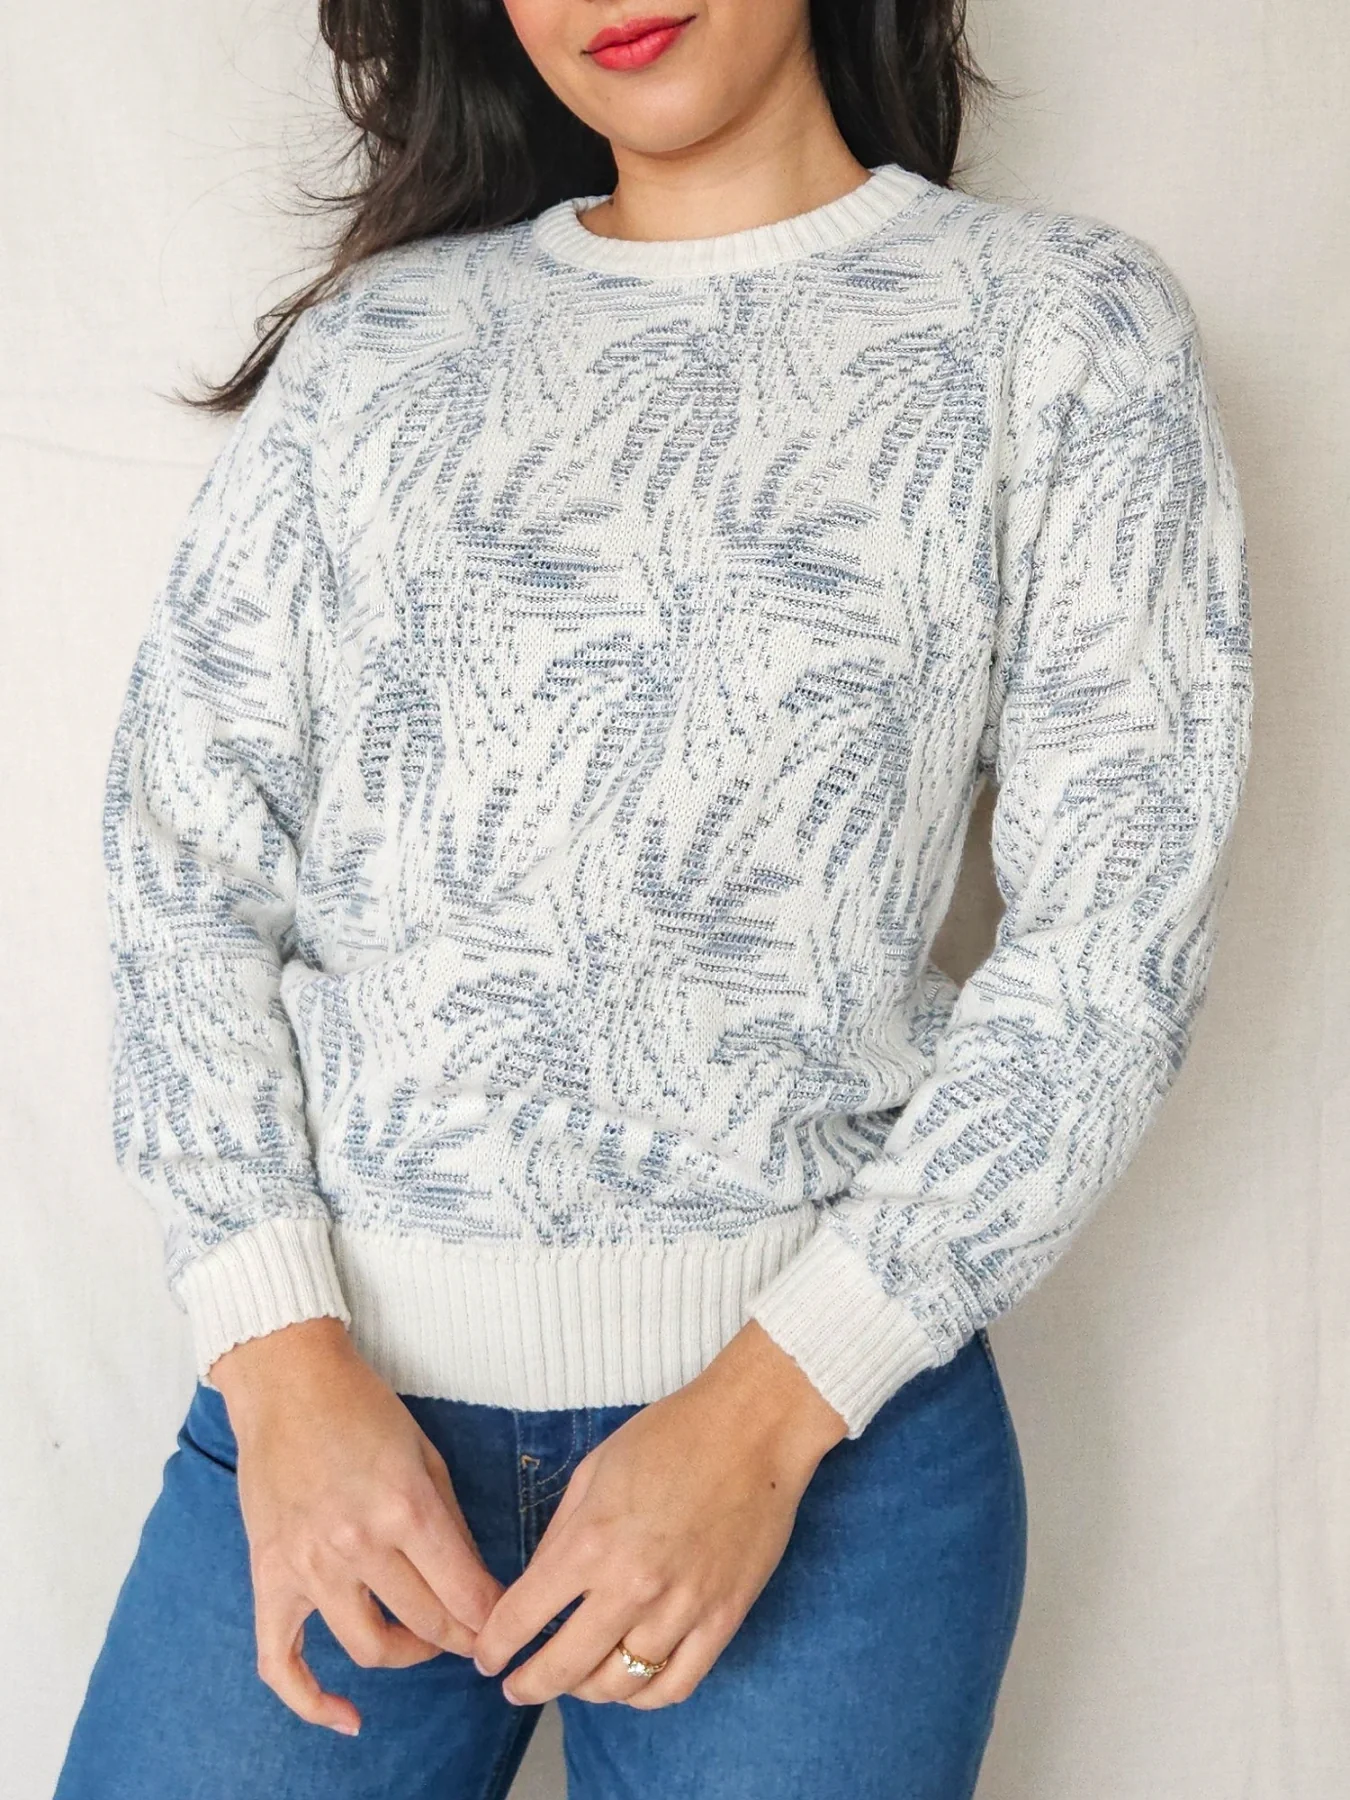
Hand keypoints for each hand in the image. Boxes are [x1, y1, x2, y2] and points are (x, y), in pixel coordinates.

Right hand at [210, 1317, 504, 1736]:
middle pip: (427, 1624)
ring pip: (371, 1647)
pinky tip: (348, 1715)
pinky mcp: (270, 1576)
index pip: (464, 1594)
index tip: (508, 1624)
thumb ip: (451, 1524)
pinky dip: (311, 1700)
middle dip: (463, 1636)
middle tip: (477, 1632)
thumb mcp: (425, 1455)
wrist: (287, 1383)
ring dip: (410, 1654)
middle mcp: (358, 1544)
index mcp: (405, 1508)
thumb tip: (476, 1584)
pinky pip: (281, 1662)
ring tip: (425, 1640)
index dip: (494, 1619)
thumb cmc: (362, 1409)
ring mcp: (309, 1565)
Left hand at [471, 1319, 847, 1708]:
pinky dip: (645, 1696)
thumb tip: (541, 1586)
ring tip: (576, 1682)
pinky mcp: (723, 1619)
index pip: (523, 1617)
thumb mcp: (595, 1469)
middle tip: (517, 1687)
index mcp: (591, 1542)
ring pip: (620, 1686)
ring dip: (587, 1692)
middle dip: (529, 1686)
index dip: (496, 1645)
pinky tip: (630, 1682)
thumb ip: (562, 1532)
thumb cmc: (670, 1435)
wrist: (752, 1427)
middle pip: (565, 1668)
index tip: (487, 1657)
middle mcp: (631, 1586)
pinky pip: (676, 1685)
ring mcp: (681, 1608)